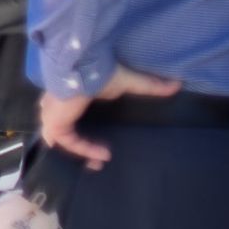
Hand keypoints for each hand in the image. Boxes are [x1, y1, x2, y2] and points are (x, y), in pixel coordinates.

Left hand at [40, 65, 181, 165]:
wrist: (83, 64)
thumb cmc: (101, 71)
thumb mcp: (127, 81)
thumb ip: (149, 85)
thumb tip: (176, 85)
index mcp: (67, 97)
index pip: (66, 118)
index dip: (79, 132)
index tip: (103, 147)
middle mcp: (55, 106)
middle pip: (59, 131)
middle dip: (77, 147)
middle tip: (98, 164)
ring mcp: (52, 114)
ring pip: (60, 138)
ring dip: (79, 151)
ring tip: (100, 163)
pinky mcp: (55, 121)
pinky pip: (65, 140)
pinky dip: (82, 148)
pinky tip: (102, 154)